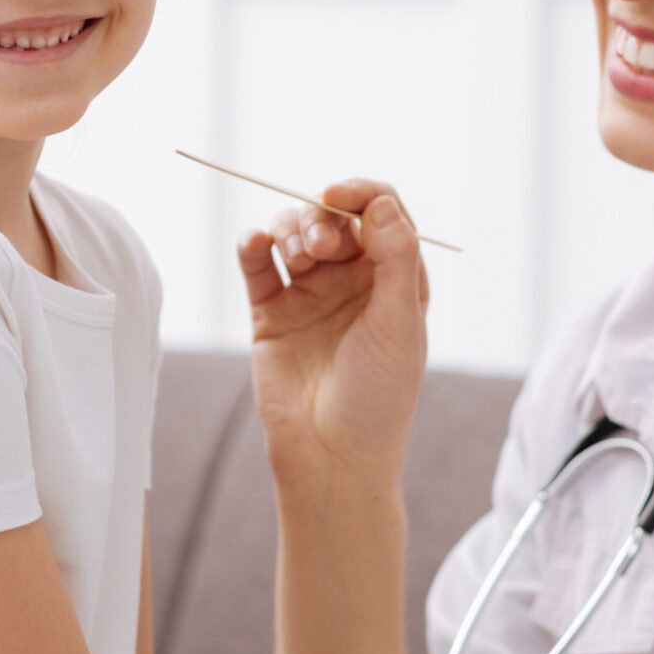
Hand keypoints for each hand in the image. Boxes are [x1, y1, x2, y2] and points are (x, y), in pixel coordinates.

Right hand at [238, 180, 428, 490]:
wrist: (331, 458)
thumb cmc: (378, 399)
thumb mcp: (400, 325)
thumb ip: (395, 259)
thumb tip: (381, 204)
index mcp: (394, 280)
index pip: (381, 214)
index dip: (362, 194)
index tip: (339, 196)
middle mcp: (352, 281)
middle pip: (333, 218)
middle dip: (322, 217)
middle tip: (321, 247)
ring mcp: (310, 295)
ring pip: (294, 233)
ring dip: (291, 227)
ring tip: (298, 254)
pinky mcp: (270, 313)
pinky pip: (257, 263)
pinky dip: (253, 243)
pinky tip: (256, 243)